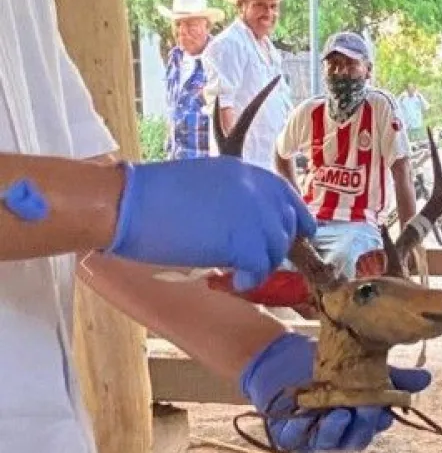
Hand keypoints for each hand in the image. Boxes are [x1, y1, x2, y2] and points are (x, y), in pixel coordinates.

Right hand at [106, 157, 316, 290]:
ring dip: (260, 266)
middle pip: (284, 226)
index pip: (286, 195)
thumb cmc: (151, 198)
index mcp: (245, 171)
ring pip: (275, 249)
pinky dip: (250, 279)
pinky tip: (235, 281)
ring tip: (239, 273)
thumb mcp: (204, 186)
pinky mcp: (244, 240)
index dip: (296, 219)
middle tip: (253, 262)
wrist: (128, 204)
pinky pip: (260, 266)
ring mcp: (253, 213)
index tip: (302, 235)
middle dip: (274, 248)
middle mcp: (256, 188)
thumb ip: (233, 200)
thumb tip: (247, 227)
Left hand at [240, 333, 431, 452]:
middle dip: (362, 425)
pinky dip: (301, 428)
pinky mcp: (287, 433)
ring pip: (328, 441)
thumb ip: (394, 376)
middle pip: (355, 437)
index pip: (376, 425)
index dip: (381, 419)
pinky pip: (295, 438)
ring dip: (335, 429)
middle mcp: (340, 432)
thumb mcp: (362, 366)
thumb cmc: (327, 364)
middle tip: (364, 409)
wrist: (282, 356)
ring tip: (338, 412)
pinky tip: (306, 414)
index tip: (385, 409)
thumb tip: (426, 378)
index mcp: (360, 419)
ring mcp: (313, 434)